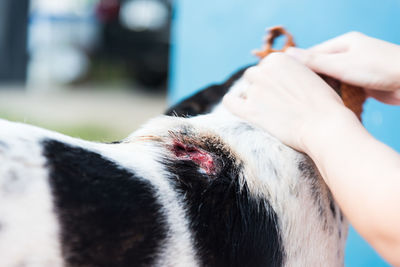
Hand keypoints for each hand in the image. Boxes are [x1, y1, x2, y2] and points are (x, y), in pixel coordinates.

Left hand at [223, 53, 353, 150]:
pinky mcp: (250, 111)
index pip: (266, 66)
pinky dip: (233, 103)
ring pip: (245, 90)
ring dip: (253, 98)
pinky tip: (240, 107)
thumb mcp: (312, 75)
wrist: (325, 126)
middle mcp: (263, 71)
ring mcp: (255, 91)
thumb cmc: (325, 103)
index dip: (273, 79)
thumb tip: (284, 67)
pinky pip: (230, 103)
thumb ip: (293, 69)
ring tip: (269, 110)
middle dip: (261, 86)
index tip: (283, 90)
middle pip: (253, 76)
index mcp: (279, 59)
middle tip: (276, 101)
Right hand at [285, 32, 399, 104]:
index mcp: (344, 43)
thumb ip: (315, 60)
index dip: (300, 67)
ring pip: (333, 81)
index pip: (314, 53)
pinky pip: (344, 90)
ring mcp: (358, 69)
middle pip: (323, 68)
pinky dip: (337, 97)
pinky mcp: (364, 84)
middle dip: (313, 81)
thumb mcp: (341, 64)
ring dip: (325, 91)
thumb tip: (287, 54)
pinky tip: (329, 105)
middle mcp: (350, 54)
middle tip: (298, 95)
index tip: (287, 80)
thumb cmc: (379, 68)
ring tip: (311, 102)